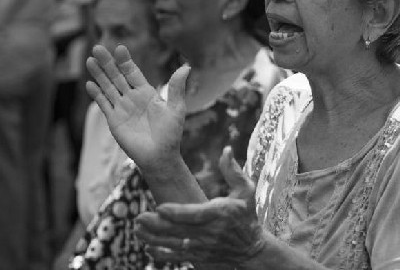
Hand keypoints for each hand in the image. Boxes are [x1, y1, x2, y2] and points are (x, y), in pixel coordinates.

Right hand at [85, 44, 189, 170]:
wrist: (160, 156)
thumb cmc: (170, 134)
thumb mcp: (176, 108)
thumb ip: (176, 88)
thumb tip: (186, 67)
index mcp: (147, 93)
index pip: (133, 72)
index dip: (125, 61)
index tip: (120, 48)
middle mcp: (133, 98)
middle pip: (117, 76)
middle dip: (108, 63)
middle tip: (98, 47)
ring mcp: (122, 109)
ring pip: (108, 87)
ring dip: (99, 74)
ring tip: (89, 60)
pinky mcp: (114, 121)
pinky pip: (104, 104)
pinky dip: (97, 94)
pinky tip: (89, 84)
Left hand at [135, 147, 263, 266]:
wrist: (253, 250)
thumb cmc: (247, 215)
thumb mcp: (245, 191)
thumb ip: (233, 171)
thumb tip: (227, 149)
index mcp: (219, 214)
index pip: (194, 214)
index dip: (176, 213)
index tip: (159, 207)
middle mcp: (211, 233)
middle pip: (180, 231)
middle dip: (157, 226)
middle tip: (139, 218)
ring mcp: (205, 248)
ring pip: (175, 245)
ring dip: (154, 239)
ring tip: (138, 231)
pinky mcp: (200, 259)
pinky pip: (178, 258)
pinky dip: (162, 254)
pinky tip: (148, 248)